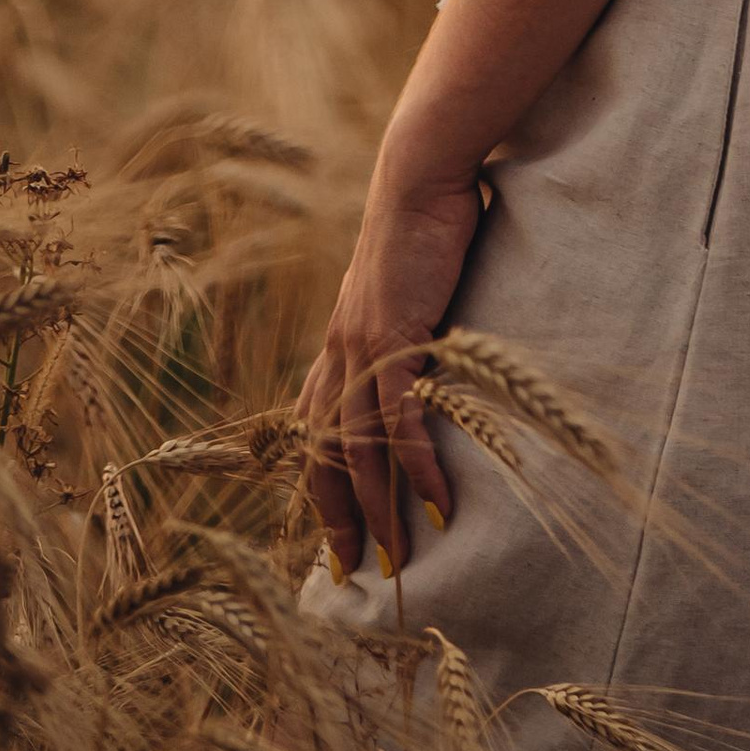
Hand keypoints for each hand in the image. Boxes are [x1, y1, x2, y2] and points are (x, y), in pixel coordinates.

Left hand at [297, 159, 481, 578]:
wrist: (423, 177)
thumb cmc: (427, 223)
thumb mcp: (411, 288)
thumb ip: (411, 325)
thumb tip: (432, 353)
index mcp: (339, 345)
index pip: (314, 432)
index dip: (320, 485)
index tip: (334, 532)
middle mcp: (338, 355)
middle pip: (323, 456)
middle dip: (335, 519)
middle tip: (352, 573)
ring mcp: (360, 352)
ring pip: (356, 451)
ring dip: (374, 511)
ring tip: (394, 560)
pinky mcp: (393, 342)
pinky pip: (400, 421)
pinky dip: (417, 465)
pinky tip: (435, 501)